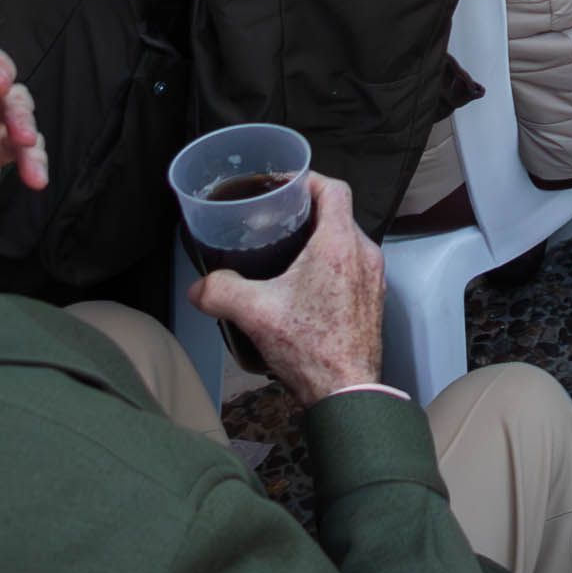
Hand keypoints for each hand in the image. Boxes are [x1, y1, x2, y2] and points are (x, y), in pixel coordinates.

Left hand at [0, 43, 48, 199]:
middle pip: (8, 86)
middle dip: (9, 91)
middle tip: (5, 96)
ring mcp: (1, 120)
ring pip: (22, 115)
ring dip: (25, 125)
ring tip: (24, 141)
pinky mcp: (10, 146)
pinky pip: (30, 151)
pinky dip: (34, 162)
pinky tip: (36, 177)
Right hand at [197, 176, 387, 402]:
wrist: (347, 392)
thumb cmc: (308, 346)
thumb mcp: (255, 313)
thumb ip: (220, 292)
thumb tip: (198, 288)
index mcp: (339, 244)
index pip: (333, 189)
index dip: (308, 180)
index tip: (284, 187)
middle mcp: (364, 254)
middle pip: (339, 214)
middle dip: (307, 212)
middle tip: (276, 220)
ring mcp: (373, 278)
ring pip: (346, 242)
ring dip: (320, 241)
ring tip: (287, 253)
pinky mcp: (373, 300)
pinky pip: (353, 267)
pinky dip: (331, 265)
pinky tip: (305, 287)